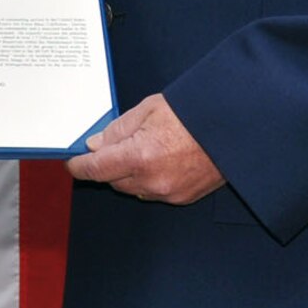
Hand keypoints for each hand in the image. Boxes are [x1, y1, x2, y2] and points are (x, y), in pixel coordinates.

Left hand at [65, 93, 223, 204]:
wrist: (233, 126)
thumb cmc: (195, 113)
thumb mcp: (149, 109)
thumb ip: (118, 129)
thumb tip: (96, 144)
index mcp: (140, 156)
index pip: (96, 169)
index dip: (80, 166)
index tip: (73, 163)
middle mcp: (152, 180)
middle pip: (112, 180)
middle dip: (109, 165)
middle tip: (116, 145)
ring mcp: (168, 192)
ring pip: (132, 189)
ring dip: (129, 174)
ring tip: (146, 148)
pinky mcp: (182, 198)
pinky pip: (153, 193)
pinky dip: (149, 180)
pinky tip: (161, 160)